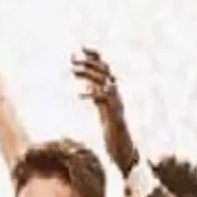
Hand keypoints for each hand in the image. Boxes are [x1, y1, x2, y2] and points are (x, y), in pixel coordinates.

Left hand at [73, 48, 139, 173]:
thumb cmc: (112, 130)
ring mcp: (117, 104)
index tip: (81, 47)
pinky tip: (80, 94)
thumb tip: (88, 83)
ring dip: (88, 74)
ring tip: (72, 70)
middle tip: (72, 59)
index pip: (105, 67)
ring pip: (105, 82)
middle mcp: (116, 94)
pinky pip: (105, 100)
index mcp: (112, 91)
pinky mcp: (115, 115)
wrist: (124, 150)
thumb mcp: (102, 108)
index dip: (95, 56)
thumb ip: (96, 94)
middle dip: (89, 62)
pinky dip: (93, 94)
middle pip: (106, 71)